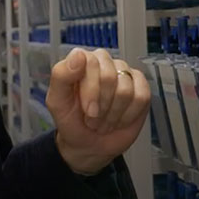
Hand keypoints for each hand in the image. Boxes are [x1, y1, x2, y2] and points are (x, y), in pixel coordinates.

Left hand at [45, 48, 149, 174]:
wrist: (88, 144)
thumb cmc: (71, 120)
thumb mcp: (57, 102)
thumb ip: (61, 75)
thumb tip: (79, 55)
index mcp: (81, 60)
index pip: (90, 62)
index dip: (90, 91)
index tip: (87, 111)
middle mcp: (104, 61)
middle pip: (109, 77)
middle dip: (101, 106)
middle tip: (93, 118)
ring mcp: (124, 72)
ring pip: (125, 90)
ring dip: (113, 114)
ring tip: (104, 121)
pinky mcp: (141, 86)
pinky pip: (142, 97)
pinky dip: (128, 115)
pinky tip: (119, 119)